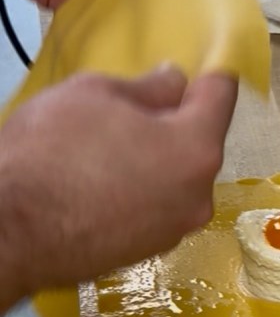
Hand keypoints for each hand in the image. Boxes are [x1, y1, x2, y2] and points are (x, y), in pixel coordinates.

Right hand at [0, 67, 237, 309]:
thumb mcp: (94, 94)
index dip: (209, 74)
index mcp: (196, 149)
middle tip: (134, 108)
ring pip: (178, 179)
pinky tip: (104, 182)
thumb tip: (175, 83)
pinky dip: (141, 191)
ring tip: (111, 149)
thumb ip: (148, 86)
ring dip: (158, 160)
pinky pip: (156, 207)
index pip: (221, 97)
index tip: (200, 64)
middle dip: (176, 121)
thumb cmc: (51, 152)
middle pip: (200, 143)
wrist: (12, 229)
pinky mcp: (150, 252)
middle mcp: (199, 195)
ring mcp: (176, 230)